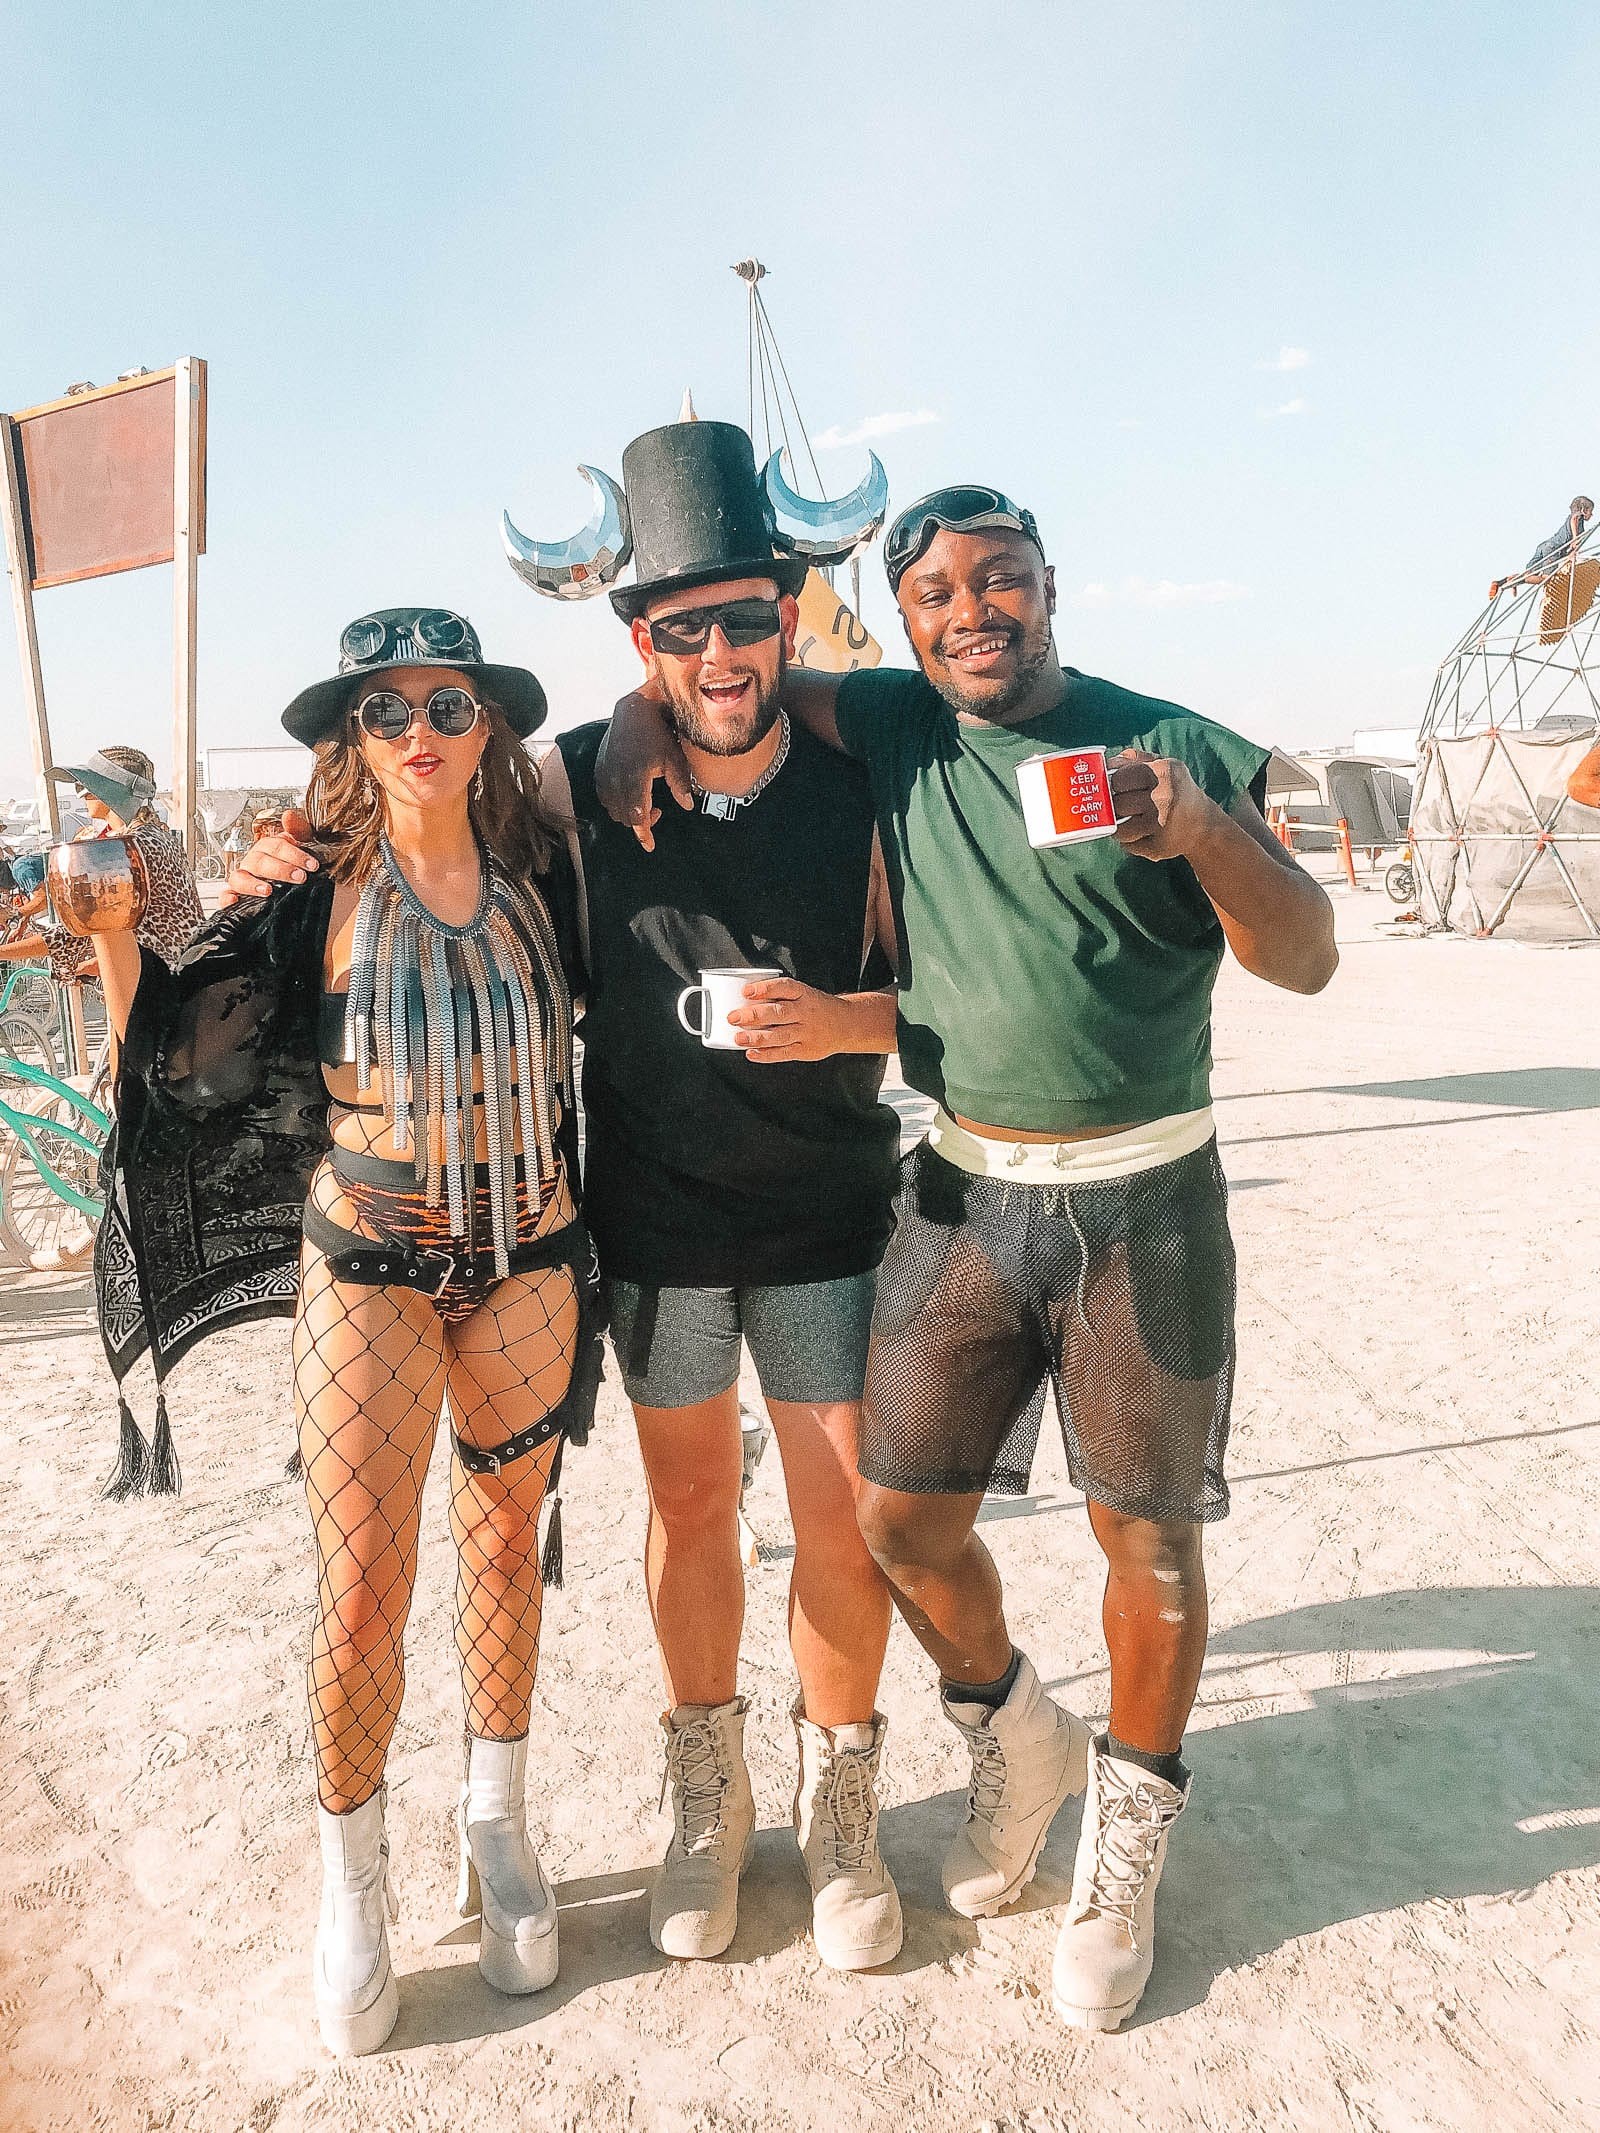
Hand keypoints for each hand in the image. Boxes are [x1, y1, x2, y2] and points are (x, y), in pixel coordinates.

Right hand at [220, 807, 316, 905]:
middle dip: (280, 869)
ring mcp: (243, 879)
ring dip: (252, 884)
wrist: (295, 889)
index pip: (277, 846)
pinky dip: (226, 898)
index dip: (295, 854)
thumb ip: (299, 830)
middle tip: (299, 877)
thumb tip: (288, 815)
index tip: (312, 865)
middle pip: (260, 862)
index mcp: (267, 849)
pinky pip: (224, 897)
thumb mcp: (303, 847)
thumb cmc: (295, 865)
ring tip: (268, 890)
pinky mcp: (236, 897)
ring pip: (239, 878)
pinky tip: (234, 900)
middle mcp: (253, 862)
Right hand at [595, 677, 692, 851]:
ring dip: (628, 814)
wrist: (632, 712)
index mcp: (636, 778)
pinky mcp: (599, 771)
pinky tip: (630, 794)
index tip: (650, 846)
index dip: (644, 834)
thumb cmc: (657, 734)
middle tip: (657, 811)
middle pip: (625, 817)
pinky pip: (605, 798)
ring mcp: (605, 775)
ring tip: (645, 802)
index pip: (637, 816)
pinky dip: (616, 804)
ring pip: (613, 810)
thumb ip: (681, 783)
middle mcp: (616, 779)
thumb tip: (688, 805)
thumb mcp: (674, 757)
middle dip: (640, 823)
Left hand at [726, 978, 850, 1063]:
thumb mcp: (802, 994)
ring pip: (780, 1035)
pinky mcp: (805, 1050)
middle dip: (754, 1015)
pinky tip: (751, 1053)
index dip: (764, 989)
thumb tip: (742, 1000)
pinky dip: (766, 1055)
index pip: (784, 987)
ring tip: (739, 1038)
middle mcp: (805, 1012)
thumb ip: (778, 997)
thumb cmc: (815, 1007)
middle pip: (779, 1013)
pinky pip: (784, 1053)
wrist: (846, 1024)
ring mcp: (806, 1032)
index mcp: (803, 994)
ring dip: (757, 1037)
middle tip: (733, 1017)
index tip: (746, 991)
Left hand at [1110, 751, 1218, 862]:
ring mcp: (1162, 823)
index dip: (1113, 784)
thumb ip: (1135, 759)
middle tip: (1124, 805)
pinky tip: (1141, 833)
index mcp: (1164, 771)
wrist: (1204, 824)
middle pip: (1117, 804)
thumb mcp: (1162, 766)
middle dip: (1116, 806)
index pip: (1119, 778)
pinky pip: (1129, 845)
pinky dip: (1129, 841)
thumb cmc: (1176, 790)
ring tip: (1131, 820)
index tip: (1118, 787)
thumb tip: (1107, 764)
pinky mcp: (1159, 846)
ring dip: (1120, 826)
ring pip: (1120, 828)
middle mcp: (1165, 797)